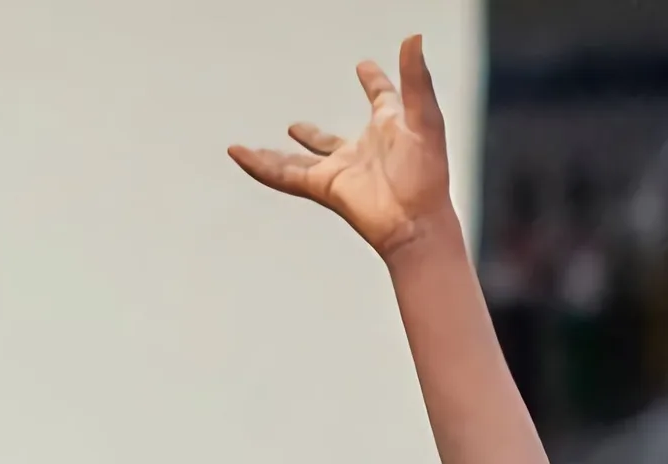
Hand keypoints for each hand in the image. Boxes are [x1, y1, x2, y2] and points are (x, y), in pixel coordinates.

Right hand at [227, 34, 455, 255]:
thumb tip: (412, 39)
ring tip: (250, 148)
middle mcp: (361, 151)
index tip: (365, 67)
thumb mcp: (425, 117)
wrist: (416, 221)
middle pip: (327, 140)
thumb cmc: (428, 176)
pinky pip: (284, 175)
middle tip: (296, 125)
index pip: (381, 99)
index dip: (375, 82)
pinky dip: (259, 165)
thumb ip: (416, 78)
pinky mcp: (323, 186)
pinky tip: (239, 153)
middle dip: (312, 135)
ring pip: (297, 161)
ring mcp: (339, 169)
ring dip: (273, 154)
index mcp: (389, 129)